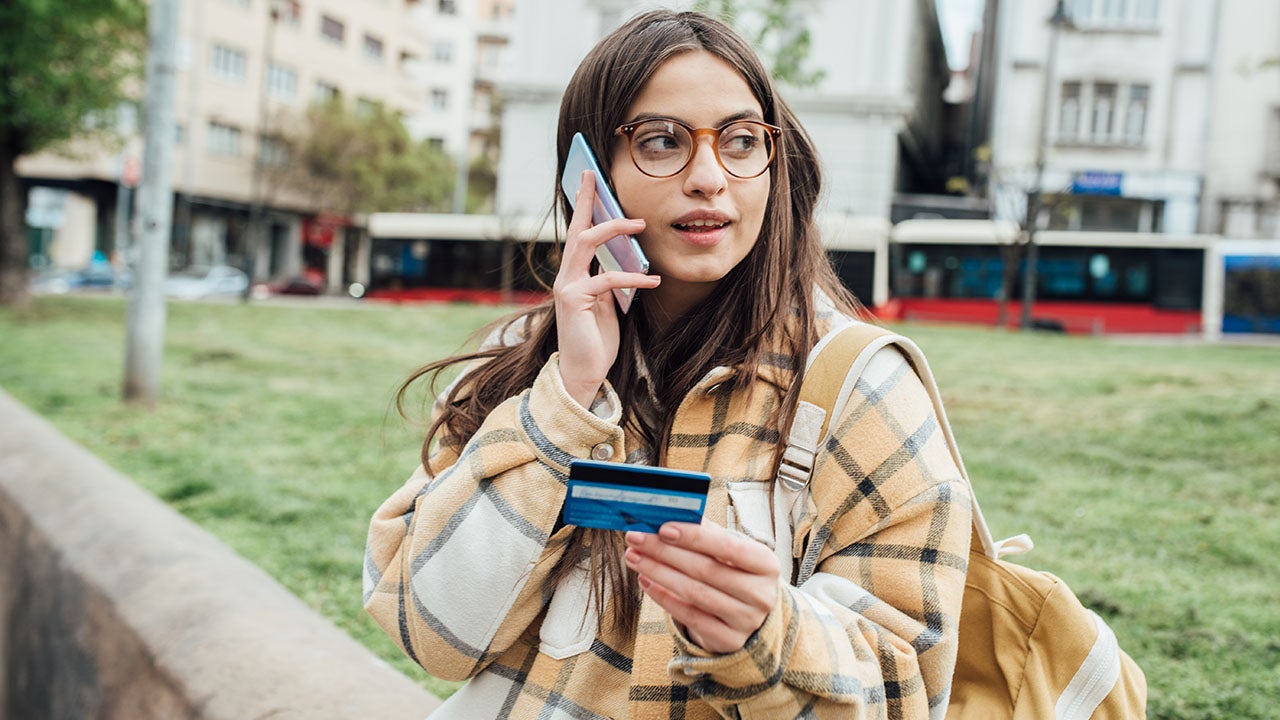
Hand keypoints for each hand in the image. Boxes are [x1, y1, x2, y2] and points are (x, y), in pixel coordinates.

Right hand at [554, 170, 659, 407]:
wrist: (583, 373)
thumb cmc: (596, 340)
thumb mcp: (607, 304)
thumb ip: (610, 281)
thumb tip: (626, 259)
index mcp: (574, 275)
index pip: (578, 233)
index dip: (583, 205)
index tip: (589, 179)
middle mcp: (566, 276)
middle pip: (576, 228)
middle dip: (586, 201)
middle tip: (597, 177)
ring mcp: (567, 287)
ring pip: (586, 243)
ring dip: (613, 229)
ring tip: (640, 225)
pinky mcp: (575, 301)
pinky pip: (607, 279)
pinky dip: (633, 276)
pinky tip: (653, 279)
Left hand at [624, 521, 779, 653]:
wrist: (750, 615)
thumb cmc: (735, 573)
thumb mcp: (730, 552)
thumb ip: (706, 533)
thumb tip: (672, 514)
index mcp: (766, 564)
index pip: (729, 546)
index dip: (695, 537)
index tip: (662, 527)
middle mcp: (761, 594)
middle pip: (706, 570)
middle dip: (665, 552)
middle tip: (636, 539)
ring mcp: (747, 620)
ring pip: (694, 593)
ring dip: (658, 572)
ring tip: (634, 557)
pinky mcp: (729, 640)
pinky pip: (689, 617)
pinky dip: (663, 597)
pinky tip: (645, 580)